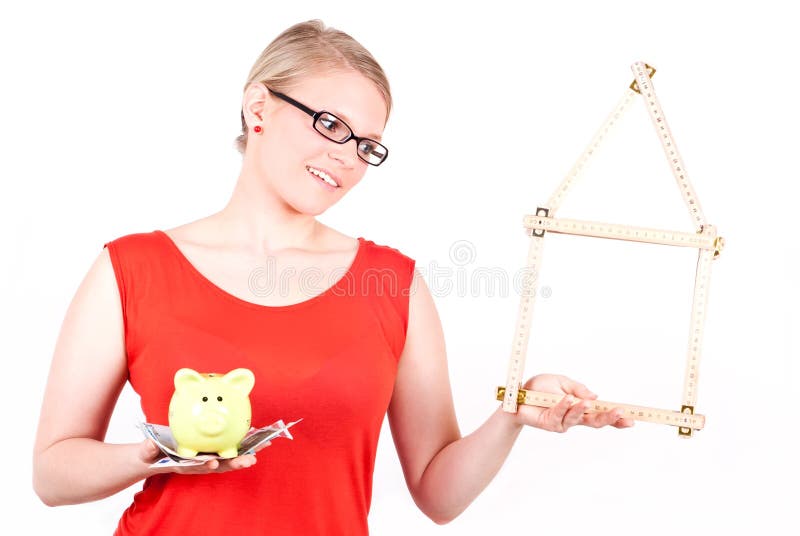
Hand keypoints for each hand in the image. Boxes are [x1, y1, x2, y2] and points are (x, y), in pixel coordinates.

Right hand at [137, 438, 266, 474]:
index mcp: (184, 465)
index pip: (196, 467)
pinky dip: (242, 441)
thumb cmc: (150, 454)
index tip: (213, 464)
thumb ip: (147, 450)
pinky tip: (255, 434)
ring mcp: (207, 457)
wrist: (154, 457)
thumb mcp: (146, 452)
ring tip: (262, 447)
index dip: (205, 466)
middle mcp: (199, 463)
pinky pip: (229, 446)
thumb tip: (148, 445)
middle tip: (250, 461)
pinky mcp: (211, 450)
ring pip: (228, 456)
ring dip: (245, 452)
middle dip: (235, 463)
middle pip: (219, 464)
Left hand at [511, 374, 634, 432]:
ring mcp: (562, 422)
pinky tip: (568, 399)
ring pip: (577, 418)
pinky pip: (559, 413)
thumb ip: (577, 388)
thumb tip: (595, 396)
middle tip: (622, 414)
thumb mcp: (561, 381)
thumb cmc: (539, 388)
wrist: (517, 394)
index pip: (600, 413)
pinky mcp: (549, 423)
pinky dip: (564, 405)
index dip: (616, 417)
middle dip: (609, 418)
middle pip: (595, 421)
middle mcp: (573, 417)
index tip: (631, 417)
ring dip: (583, 409)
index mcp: (579, 407)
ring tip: (589, 403)